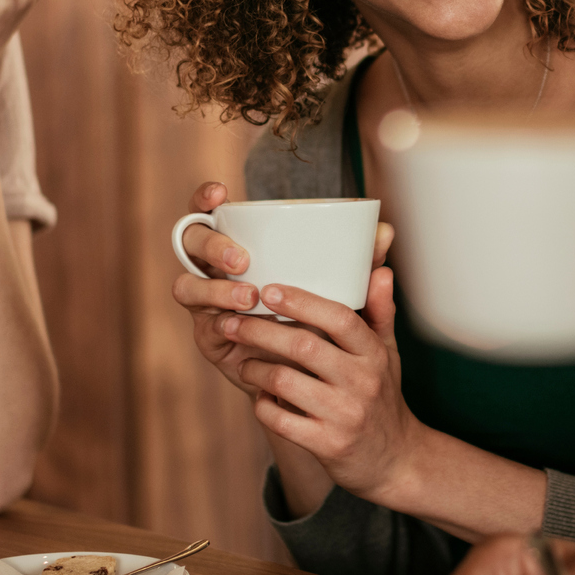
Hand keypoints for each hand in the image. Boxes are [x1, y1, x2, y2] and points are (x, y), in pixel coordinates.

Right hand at [173, 181, 395, 398]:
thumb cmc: (326, 322)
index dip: (205, 198)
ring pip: (188, 284)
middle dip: (212, 245)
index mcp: (243, 244)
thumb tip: (386, 232)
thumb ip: (361, 263)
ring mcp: (208, 302)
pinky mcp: (208, 335)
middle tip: (243, 259)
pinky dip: (219, 321)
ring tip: (250, 297)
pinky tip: (237, 325)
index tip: (220, 194)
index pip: (211, 211)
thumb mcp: (346, 291)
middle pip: (192, 241)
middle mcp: (217, 268)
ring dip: (216, 288)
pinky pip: (201, 323)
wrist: (317, 381)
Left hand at [222, 279, 411, 501]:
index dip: (301, 302)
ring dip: (254, 369)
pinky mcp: (328, 445)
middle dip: (259, 331)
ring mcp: (345, 415)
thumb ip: (380, 313)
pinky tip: (260, 397)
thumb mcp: (387, 355)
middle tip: (230, 322)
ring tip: (242, 363)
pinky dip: (262, 405)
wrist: (395, 461)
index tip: (267, 290)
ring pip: (284, 382)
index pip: (339, 318)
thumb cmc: (383, 399)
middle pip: (303, 346)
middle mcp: (362, 382)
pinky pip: (281, 420)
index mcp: (373, 354)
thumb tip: (381, 271)